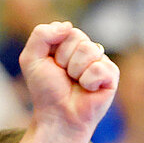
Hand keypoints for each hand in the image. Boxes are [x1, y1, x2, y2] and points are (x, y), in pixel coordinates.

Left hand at [21, 22, 118, 137]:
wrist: (57, 117)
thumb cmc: (46, 91)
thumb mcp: (31, 58)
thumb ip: (41, 34)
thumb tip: (68, 25)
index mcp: (70, 43)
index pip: (67, 30)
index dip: (56, 49)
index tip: (53, 66)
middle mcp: (87, 50)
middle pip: (78, 37)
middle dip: (65, 59)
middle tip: (65, 77)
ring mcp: (101, 62)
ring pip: (89, 50)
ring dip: (75, 71)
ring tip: (76, 84)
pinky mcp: (112, 76)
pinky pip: (99, 68)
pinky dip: (88, 81)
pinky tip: (88, 90)